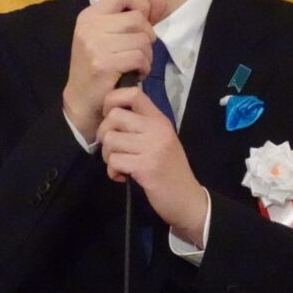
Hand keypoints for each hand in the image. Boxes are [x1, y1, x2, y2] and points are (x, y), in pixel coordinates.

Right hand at [62, 0, 166, 142]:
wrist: (81, 101)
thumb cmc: (99, 67)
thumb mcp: (113, 37)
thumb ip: (138, 18)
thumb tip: (161, 0)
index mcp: (90, 15)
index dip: (140, 4)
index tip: (141, 24)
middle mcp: (90, 26)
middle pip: (138, 18)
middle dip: (147, 37)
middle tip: (139, 52)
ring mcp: (95, 45)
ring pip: (142, 39)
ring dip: (147, 55)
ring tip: (136, 64)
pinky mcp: (104, 64)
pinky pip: (139, 57)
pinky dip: (144, 67)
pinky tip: (135, 74)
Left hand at [96, 88, 208, 247]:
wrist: (187, 199)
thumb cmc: (170, 169)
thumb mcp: (160, 140)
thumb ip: (141, 125)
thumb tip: (111, 114)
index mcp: (159, 119)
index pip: (133, 94)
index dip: (112, 100)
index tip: (109, 117)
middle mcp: (157, 129)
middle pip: (114, 116)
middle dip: (104, 134)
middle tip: (113, 148)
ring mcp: (152, 147)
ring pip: (110, 140)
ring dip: (108, 156)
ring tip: (120, 164)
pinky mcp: (146, 167)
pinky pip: (114, 161)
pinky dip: (113, 172)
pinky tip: (123, 176)